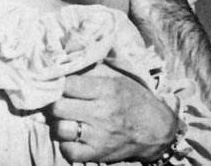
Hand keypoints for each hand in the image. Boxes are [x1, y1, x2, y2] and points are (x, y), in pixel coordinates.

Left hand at [48, 64, 176, 162]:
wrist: (157, 129)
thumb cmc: (132, 97)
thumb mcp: (115, 76)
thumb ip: (89, 68)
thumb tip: (65, 56)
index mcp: (105, 90)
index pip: (67, 84)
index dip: (56, 82)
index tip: (55, 82)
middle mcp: (102, 113)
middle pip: (58, 107)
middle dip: (53, 102)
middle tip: (56, 100)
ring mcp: (99, 136)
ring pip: (60, 129)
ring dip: (57, 123)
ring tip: (63, 118)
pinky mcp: (99, 154)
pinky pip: (69, 151)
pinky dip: (66, 144)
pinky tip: (71, 136)